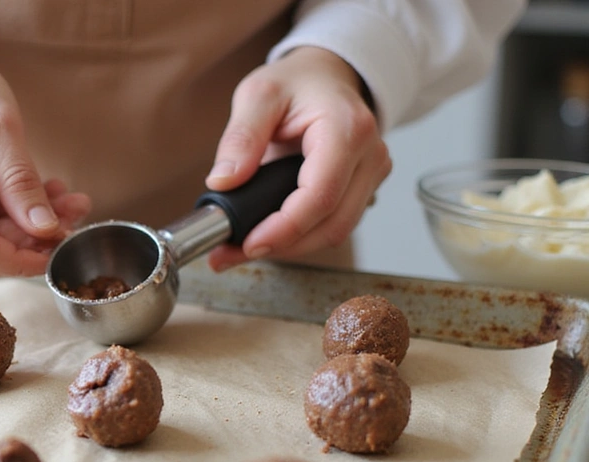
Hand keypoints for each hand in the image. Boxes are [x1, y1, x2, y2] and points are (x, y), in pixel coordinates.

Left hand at [204, 46, 391, 271]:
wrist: (326, 76)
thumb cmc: (296, 82)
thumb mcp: (258, 95)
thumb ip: (241, 137)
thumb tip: (223, 181)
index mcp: (347, 129)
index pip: (320, 195)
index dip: (285, 228)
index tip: (248, 244)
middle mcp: (370, 156)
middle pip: (332, 224)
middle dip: (281, 247)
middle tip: (231, 253)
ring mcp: (372, 175)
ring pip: (335, 232)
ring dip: (289, 248)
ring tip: (241, 247)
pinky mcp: (364, 190)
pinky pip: (333, 225)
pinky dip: (299, 238)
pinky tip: (266, 236)